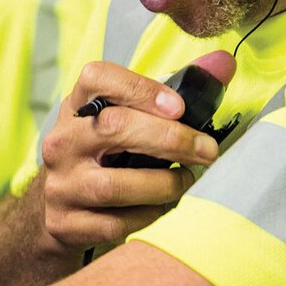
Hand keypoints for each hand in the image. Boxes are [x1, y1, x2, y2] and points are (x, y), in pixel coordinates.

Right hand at [36, 50, 235, 251]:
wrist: (63, 210)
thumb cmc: (107, 157)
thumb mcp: (129, 120)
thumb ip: (178, 90)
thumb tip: (225, 63)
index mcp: (78, 107)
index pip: (96, 78)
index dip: (140, 89)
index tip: (178, 107)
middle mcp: (63, 142)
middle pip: (113, 128)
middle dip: (170, 139)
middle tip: (207, 150)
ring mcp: (61, 184)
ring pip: (113, 184)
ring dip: (163, 184)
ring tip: (186, 181)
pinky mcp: (65, 223)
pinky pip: (114, 223)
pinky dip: (149, 216)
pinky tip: (162, 208)